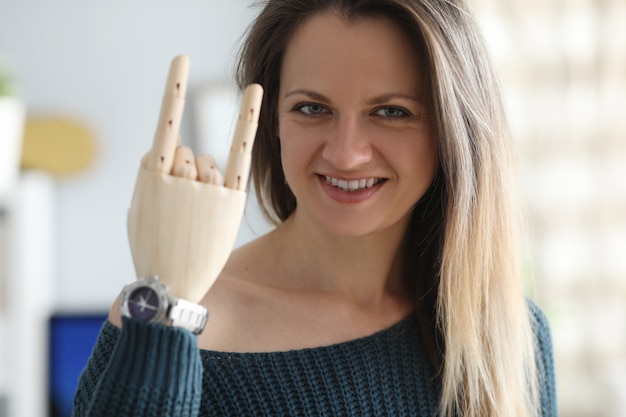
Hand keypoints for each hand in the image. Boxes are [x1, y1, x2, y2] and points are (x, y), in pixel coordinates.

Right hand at [127, 55, 262, 302]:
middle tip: (187, 210)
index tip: (180, 60)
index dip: (173, 97)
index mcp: (149, 178)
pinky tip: (255, 90)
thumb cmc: (152, 254)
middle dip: (189, 173)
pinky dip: (247, 119)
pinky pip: (239, 152)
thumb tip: (158, 156)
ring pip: (208, 160)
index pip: (166, 133)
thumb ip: (148, 181)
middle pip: (190, 151)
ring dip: (204, 181)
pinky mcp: (227, 199)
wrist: (171, 288)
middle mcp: (174, 176)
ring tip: (197, 218)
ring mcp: (201, 186)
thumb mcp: (138, 217)